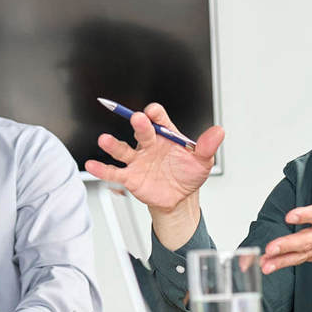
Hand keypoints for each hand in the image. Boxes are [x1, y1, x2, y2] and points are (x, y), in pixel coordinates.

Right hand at [84, 103, 224, 211]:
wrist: (180, 198)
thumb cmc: (188, 174)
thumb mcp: (203, 160)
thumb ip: (207, 146)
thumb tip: (218, 131)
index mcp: (165, 135)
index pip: (158, 118)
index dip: (155, 114)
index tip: (153, 113)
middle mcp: (148, 144)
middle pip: (141, 130)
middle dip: (139, 124)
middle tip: (138, 119)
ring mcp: (138, 160)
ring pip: (123, 149)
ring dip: (113, 144)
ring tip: (104, 140)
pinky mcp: (131, 177)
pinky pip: (115, 172)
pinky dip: (102, 169)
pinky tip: (92, 165)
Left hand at [261, 148, 311, 273]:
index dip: (306, 215)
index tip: (291, 216)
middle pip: (308, 240)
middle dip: (288, 245)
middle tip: (271, 248)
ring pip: (302, 254)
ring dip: (282, 259)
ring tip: (265, 263)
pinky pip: (300, 260)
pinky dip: (285, 264)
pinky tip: (269, 266)